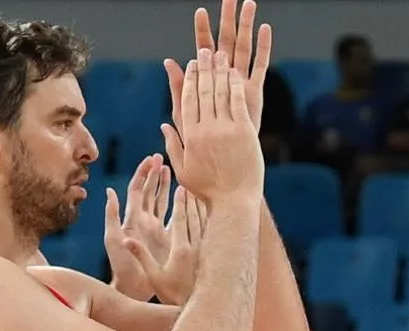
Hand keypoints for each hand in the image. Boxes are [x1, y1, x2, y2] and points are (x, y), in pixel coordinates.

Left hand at [104, 155, 171, 300]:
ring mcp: (156, 229)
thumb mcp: (114, 238)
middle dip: (155, 174)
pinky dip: (178, 205)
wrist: (134, 287)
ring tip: (171, 170)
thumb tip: (109, 191)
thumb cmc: (121, 264)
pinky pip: (173, 217)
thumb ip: (112, 215)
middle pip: (151, 192)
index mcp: (132, 217)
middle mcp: (144, 220)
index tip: (151, 159)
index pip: (138, 190)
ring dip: (166, 185)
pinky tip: (185, 196)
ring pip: (162, 201)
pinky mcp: (167, 238)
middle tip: (163, 157)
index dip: (143, 174)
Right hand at [127, 186, 206, 304]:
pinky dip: (207, 218)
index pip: (180, 220)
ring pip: (204, 222)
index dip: (180, 203)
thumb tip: (126, 240)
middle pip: (194, 217)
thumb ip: (140, 256)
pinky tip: (208, 211)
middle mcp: (195, 247)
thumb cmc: (170, 292)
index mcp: (180, 249)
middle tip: (190, 182)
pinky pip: (208, 231)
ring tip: (200, 192)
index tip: (180, 187)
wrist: (194, 306)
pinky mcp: (208, 254)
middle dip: (191, 199)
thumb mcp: (153, 275)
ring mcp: (203, 250)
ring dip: (200, 206)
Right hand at [162, 50, 262, 203]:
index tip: (191, 64)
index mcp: (189, 137)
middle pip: (203, 92)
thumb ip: (173, 145)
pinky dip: (235, 85)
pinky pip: (238, 102)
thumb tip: (163, 125)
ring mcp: (226, 130)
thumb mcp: (183, 170)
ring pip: (220, 93)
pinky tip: (234, 73)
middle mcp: (206, 129)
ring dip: (219, 71)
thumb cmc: (208, 190)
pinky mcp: (244, 132)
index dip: (189, 79)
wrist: (234, 201)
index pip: (187, 100)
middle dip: (204, 68)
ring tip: (220, 55)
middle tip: (205, 51)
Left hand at [165, 0, 270, 134]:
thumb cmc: (202, 143)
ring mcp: (241, 82)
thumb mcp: (186, 114)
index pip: (203, 48)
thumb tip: (168, 62)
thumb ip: (180, 88)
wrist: (224, 161)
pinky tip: (265, 29)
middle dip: (228, 19)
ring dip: (247, 26)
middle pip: (226, 41)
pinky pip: (260, 66)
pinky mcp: (254, 93)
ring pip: (244, 48)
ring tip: (249, 3)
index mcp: (207, 80)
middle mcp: (225, 77)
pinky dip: (263, 48)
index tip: (201, 11)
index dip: (202, 30)